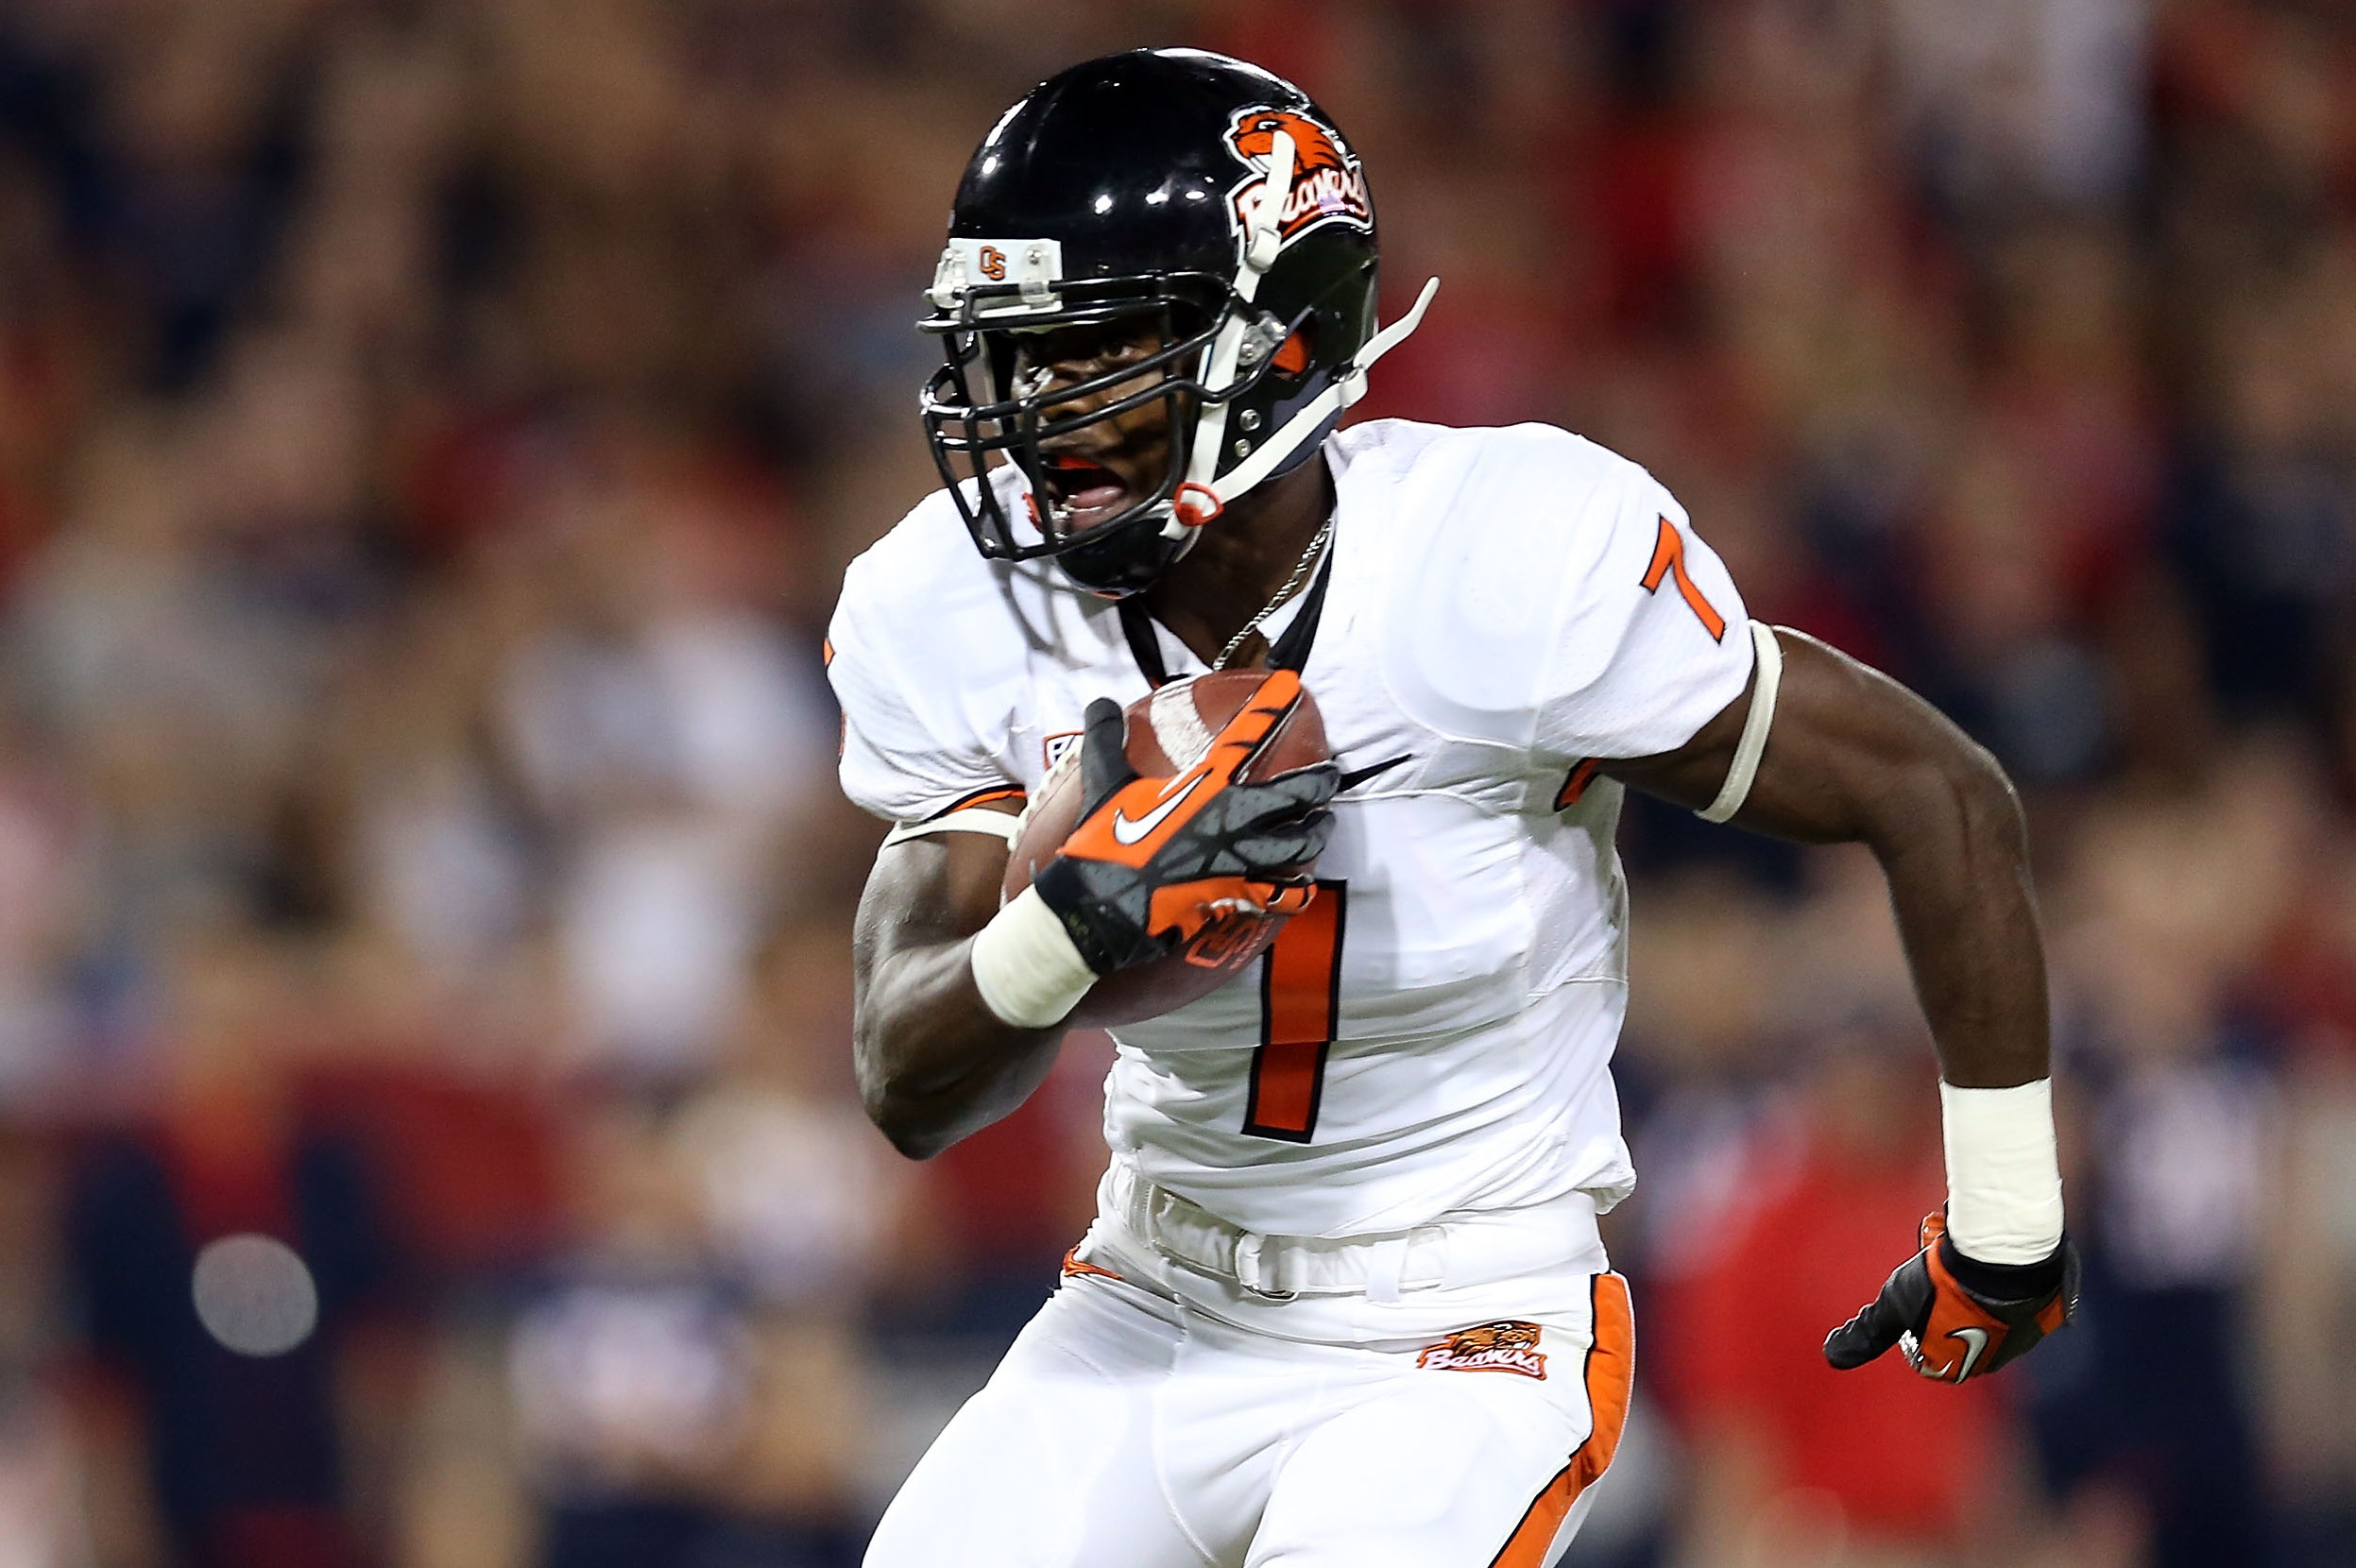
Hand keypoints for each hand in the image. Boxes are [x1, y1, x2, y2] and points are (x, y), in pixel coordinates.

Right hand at [1033, 671, 1336, 973]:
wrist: (1101, 907)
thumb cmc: (1103, 843)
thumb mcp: (1103, 782)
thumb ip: (1105, 738)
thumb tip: (1100, 702)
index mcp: (1205, 785)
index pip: (1246, 735)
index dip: (1271, 707)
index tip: (1291, 685)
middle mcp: (1233, 818)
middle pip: (1298, 793)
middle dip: (1320, 781)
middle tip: (1329, 775)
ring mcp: (1242, 860)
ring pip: (1301, 843)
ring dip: (1318, 832)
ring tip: (1323, 825)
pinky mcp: (1239, 897)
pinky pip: (1284, 895)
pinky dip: (1298, 891)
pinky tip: (1304, 887)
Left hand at [1823, 1211, 2078, 1383]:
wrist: (2003, 1253)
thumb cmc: (1943, 1282)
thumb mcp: (1894, 1305)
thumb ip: (1865, 1334)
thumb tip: (1832, 1355)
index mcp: (1964, 1367)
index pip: (1930, 1354)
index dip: (1914, 1323)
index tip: (1912, 1296)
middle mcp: (2000, 1357)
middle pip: (1961, 1330)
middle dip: (1943, 1300)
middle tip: (1932, 1268)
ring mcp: (2029, 1333)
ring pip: (1991, 1309)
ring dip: (1972, 1286)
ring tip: (1955, 1252)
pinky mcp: (2050, 1306)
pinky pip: (2020, 1292)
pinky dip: (2003, 1275)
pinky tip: (1987, 1252)